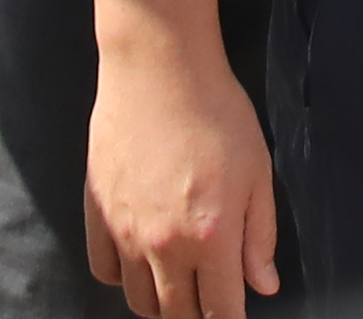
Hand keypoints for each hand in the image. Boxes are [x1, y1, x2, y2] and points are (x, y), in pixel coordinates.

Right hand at [82, 22, 279, 318]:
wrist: (159, 69)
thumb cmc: (217, 113)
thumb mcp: (257, 173)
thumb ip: (259, 236)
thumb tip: (264, 286)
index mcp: (211, 236)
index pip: (220, 310)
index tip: (234, 317)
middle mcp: (163, 244)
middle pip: (176, 314)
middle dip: (197, 316)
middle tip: (209, 300)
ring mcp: (125, 231)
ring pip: (138, 301)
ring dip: (161, 303)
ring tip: (178, 285)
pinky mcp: (97, 212)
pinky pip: (103, 270)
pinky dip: (123, 277)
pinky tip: (141, 261)